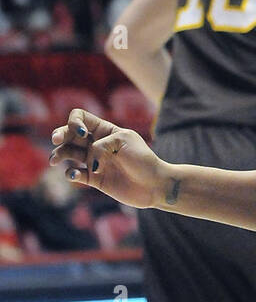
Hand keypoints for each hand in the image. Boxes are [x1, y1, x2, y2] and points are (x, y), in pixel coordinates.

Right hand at [50, 107, 168, 210]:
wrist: (154, 184)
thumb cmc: (142, 159)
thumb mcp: (123, 142)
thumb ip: (100, 146)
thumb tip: (87, 163)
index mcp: (104, 130)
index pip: (80, 118)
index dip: (75, 122)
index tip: (82, 133)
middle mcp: (96, 144)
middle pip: (69, 134)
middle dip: (59, 134)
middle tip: (56, 140)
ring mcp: (94, 161)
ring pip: (68, 153)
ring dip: (59, 154)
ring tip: (55, 160)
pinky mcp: (94, 179)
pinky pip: (75, 175)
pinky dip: (71, 174)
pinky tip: (74, 174)